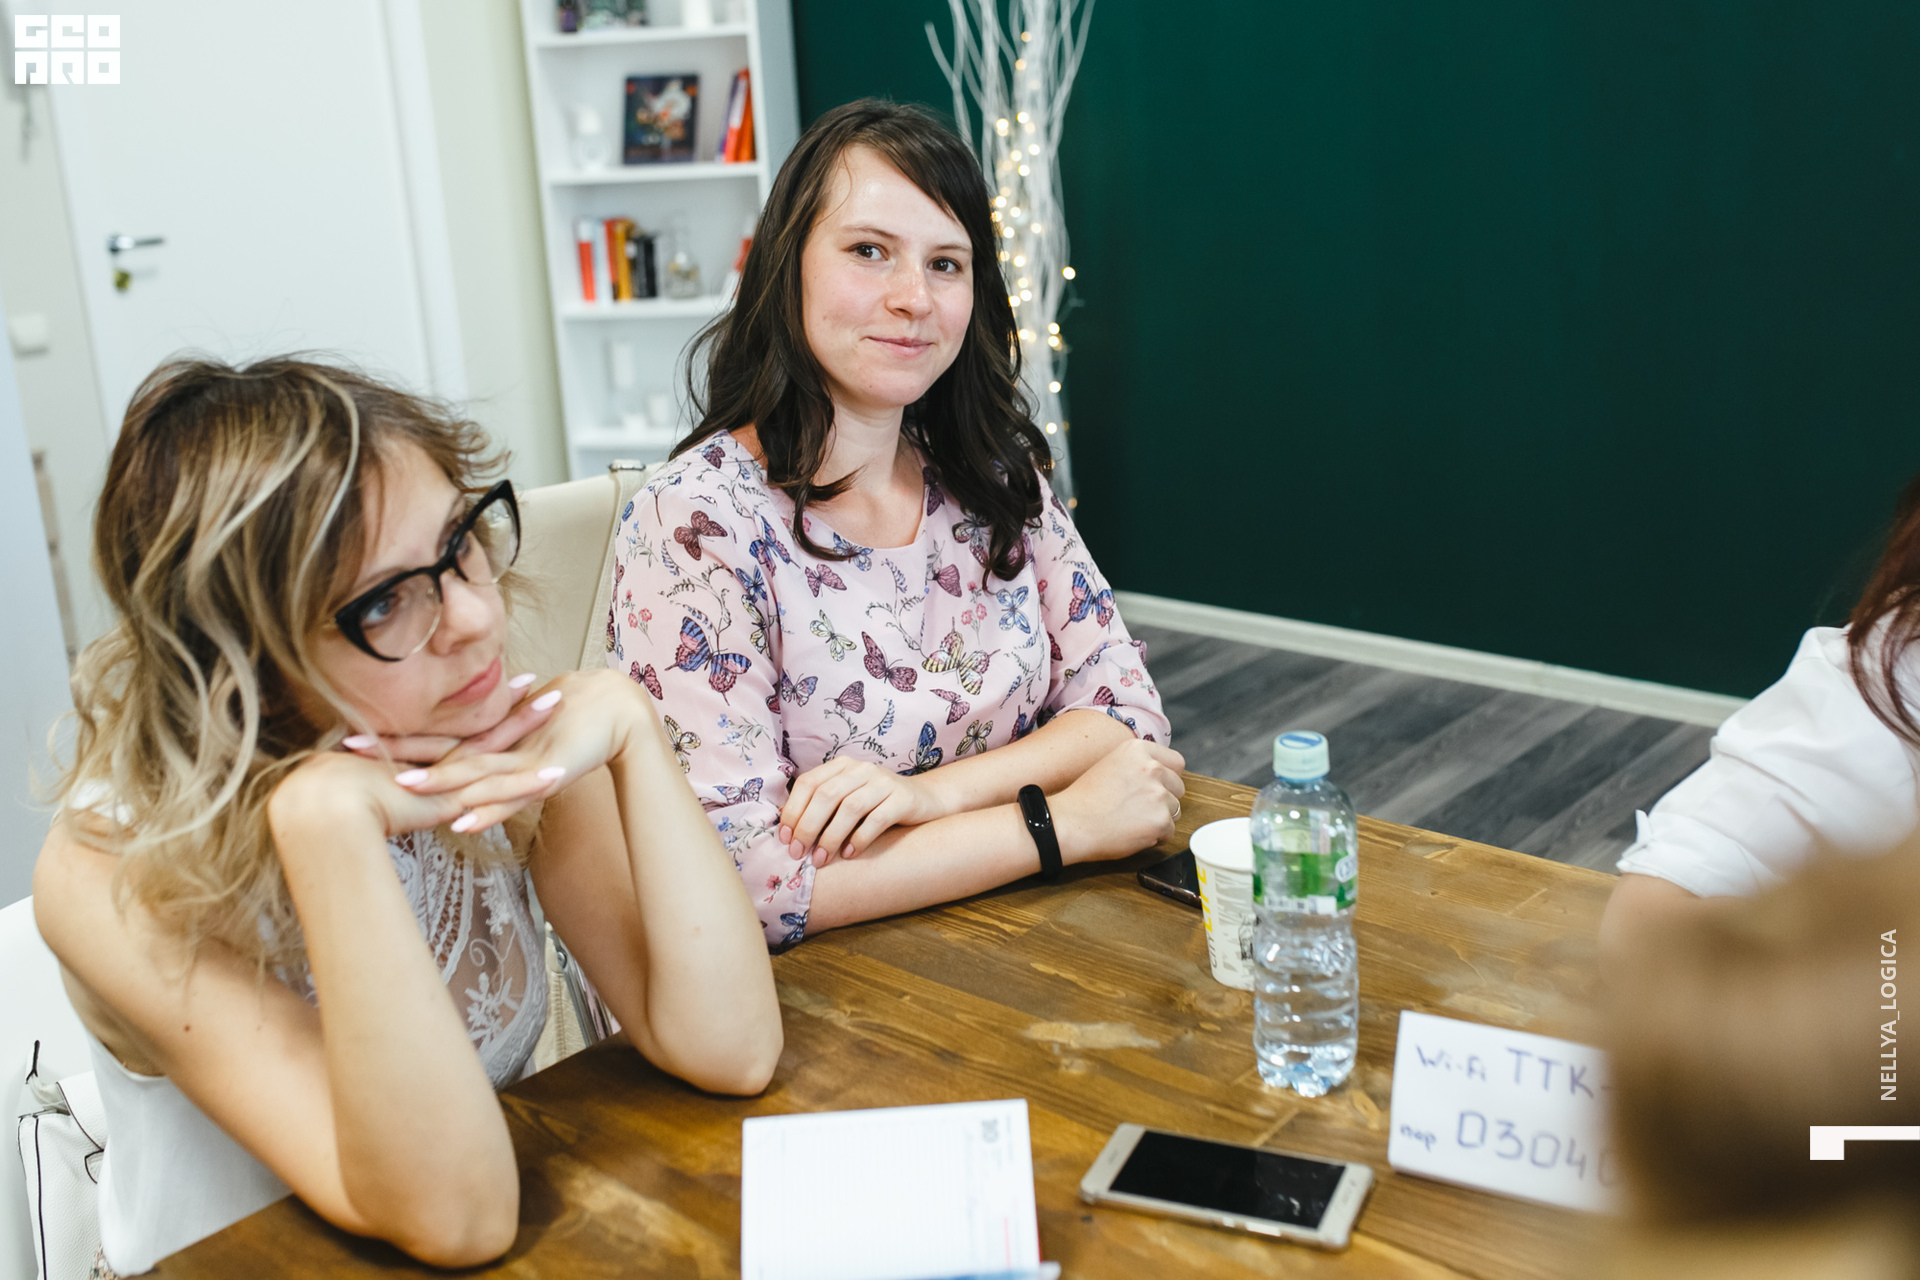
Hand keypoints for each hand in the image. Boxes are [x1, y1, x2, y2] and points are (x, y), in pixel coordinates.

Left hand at [369, 669, 650, 833]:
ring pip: (472, 771)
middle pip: (440, 747)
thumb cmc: (570, 725)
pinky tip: (462, 821)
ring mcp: (521, 757)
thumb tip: (464, 768)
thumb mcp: (521, 742)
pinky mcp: (546, 773)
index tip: (348, 735)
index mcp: (488, 736)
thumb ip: (494, 750)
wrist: (618, 710)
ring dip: (438, 779)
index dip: (393, 736)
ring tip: (401, 785)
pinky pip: (511, 796)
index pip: (432, 736)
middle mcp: (499, 743)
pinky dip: (487, 809)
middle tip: (346, 747)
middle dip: (396, 749)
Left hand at [780, 759, 951, 865]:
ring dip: (831, 837)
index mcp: (842, 766)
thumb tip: (786, 831)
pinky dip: (859, 839)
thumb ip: (821, 808)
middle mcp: (862, 769)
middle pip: (826, 795)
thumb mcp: (846, 800)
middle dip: (808, 827)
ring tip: (821, 860)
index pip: (809, 783)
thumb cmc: (876, 806)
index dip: (793, 810)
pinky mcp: (903, 799)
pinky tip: (849, 854)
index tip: (785, 838)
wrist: (923, 801)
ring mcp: (884, 782)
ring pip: (850, 807)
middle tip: (799, 854)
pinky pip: (877, 819)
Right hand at [1049, 739, 1185, 864]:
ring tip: (1131, 820)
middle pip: (1178, 787)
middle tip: (1138, 808)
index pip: (1176, 762)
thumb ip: (1138, 765)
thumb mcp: (1111, 765)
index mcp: (1138, 750)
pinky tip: (1132, 832)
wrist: (1071, 824)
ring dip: (1159, 818)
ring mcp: (1158, 794)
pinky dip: (1154, 836)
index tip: (1155, 788)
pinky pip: (1169, 831)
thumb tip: (1162, 774)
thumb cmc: (1084, 799)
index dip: (1167, 778)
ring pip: (1175, 811)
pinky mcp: (1160, 820)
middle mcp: (1152, 768)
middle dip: (1164, 799)